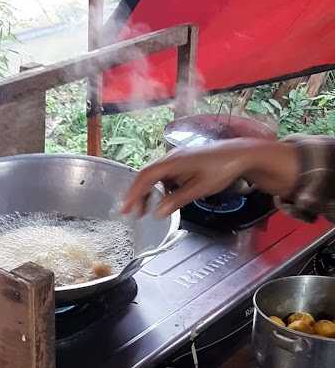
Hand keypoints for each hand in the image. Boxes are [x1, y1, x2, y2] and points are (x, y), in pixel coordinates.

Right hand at [122, 138, 299, 217]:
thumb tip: (158, 213)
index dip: (133, 194)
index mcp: (173, 162)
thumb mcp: (200, 188)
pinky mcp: (183, 162)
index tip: (126, 208)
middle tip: (131, 213)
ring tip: (144, 210)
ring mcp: (176, 159)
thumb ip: (177, 200)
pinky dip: (158, 188)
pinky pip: (164, 175)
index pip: (145, 177)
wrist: (241, 154)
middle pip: (146, 176)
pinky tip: (162, 199)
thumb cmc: (223, 168)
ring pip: (154, 176)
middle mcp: (171, 158)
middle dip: (137, 195)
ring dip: (147, 192)